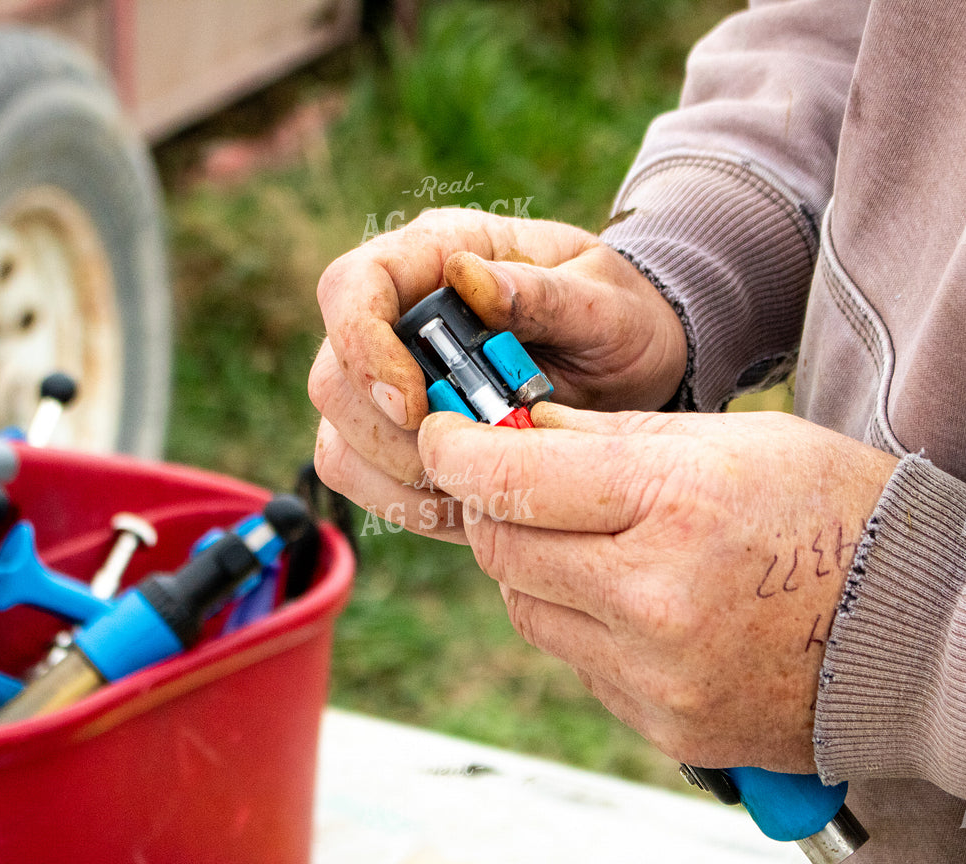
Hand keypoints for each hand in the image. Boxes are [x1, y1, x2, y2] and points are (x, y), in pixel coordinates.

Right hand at [310, 208, 685, 542]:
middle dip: (391, 435)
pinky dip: (411, 506)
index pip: (350, 288)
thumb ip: (544, 292)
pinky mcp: (395, 438)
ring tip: (481, 487)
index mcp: (433, 256)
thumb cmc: (619, 317)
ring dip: (401, 480)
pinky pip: (366, 483)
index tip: (413, 404)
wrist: (632, 369)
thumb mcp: (604, 300)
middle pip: (333, 379)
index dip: (363, 349)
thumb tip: (468, 277)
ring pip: (339, 441)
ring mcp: (386, 380)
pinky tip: (473, 506)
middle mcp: (394, 316)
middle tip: (467, 458)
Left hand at [414, 402, 899, 771]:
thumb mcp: (734, 439)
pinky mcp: (667, 728)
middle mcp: (656, 600)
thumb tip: (517, 430)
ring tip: (596, 541)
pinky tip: (639, 600)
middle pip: (503, 551)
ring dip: (537, 568)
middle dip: (495, 507)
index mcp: (676, 505)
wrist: (931, 635)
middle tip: (516, 481)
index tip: (443, 436)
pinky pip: (580, 665)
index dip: (456, 452)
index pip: (509, 480)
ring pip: (529, 611)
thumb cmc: (841, 512)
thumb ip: (611, 438)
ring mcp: (659, 677)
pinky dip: (586, 626)